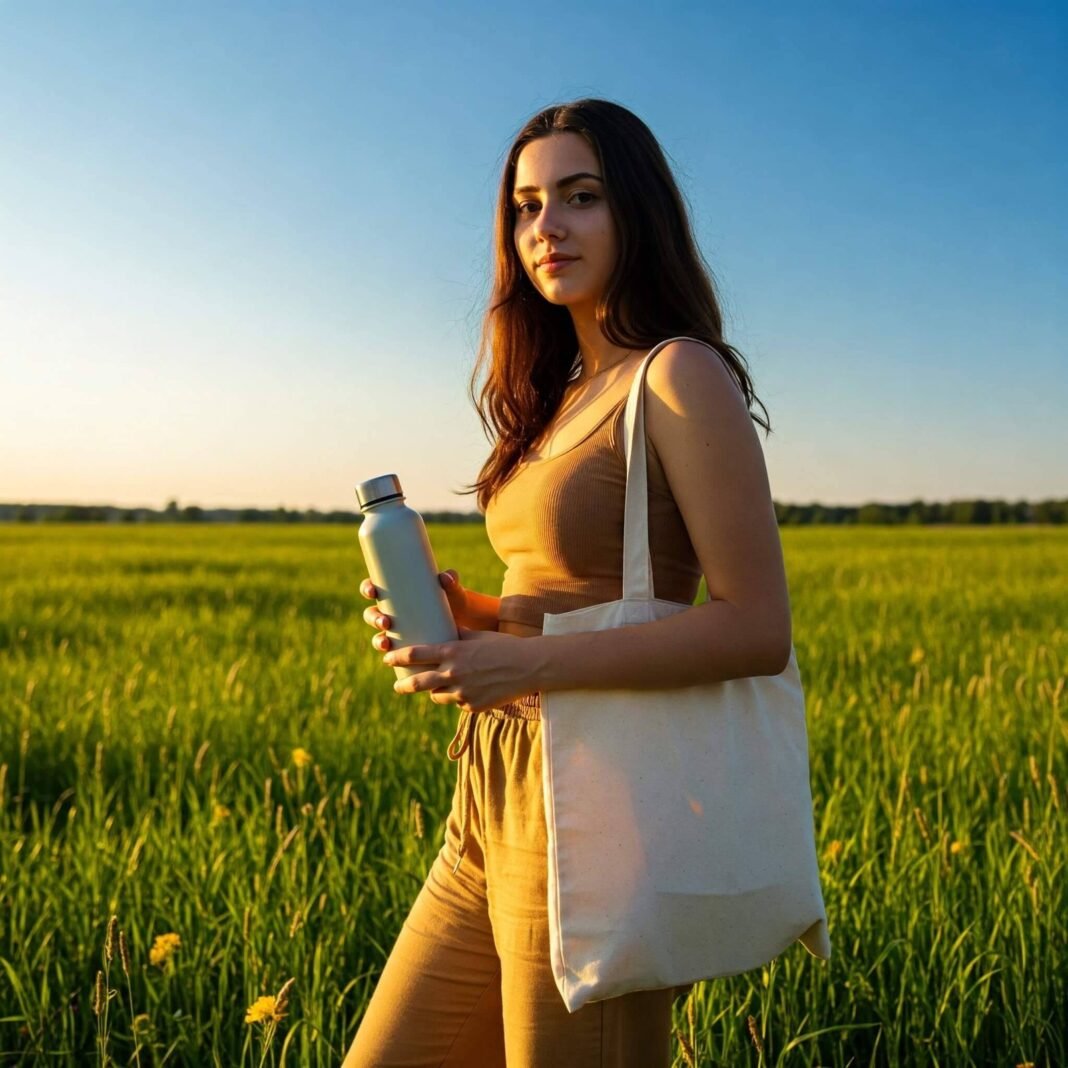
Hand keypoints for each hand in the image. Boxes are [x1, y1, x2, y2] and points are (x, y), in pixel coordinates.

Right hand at [360, 569, 471, 653]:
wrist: (470, 622)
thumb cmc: (456, 599)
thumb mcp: (452, 590)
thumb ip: (450, 580)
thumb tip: (445, 577)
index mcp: (398, 593)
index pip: (375, 588)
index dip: (367, 589)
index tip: (372, 591)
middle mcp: (395, 612)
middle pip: (372, 614)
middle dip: (373, 618)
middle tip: (385, 622)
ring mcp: (400, 630)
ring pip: (379, 635)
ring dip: (377, 640)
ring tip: (386, 643)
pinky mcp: (408, 646)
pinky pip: (392, 652)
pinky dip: (389, 655)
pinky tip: (389, 659)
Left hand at [385, 627, 538, 713]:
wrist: (530, 667)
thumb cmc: (503, 646)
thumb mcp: (477, 636)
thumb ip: (456, 636)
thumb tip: (441, 629)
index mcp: (453, 652)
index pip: (415, 655)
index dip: (398, 657)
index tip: (388, 658)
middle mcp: (453, 673)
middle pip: (417, 683)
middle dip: (404, 684)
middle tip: (398, 685)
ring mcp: (462, 693)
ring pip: (437, 695)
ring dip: (434, 691)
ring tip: (435, 686)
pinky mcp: (472, 707)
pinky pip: (457, 703)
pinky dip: (458, 697)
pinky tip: (468, 689)